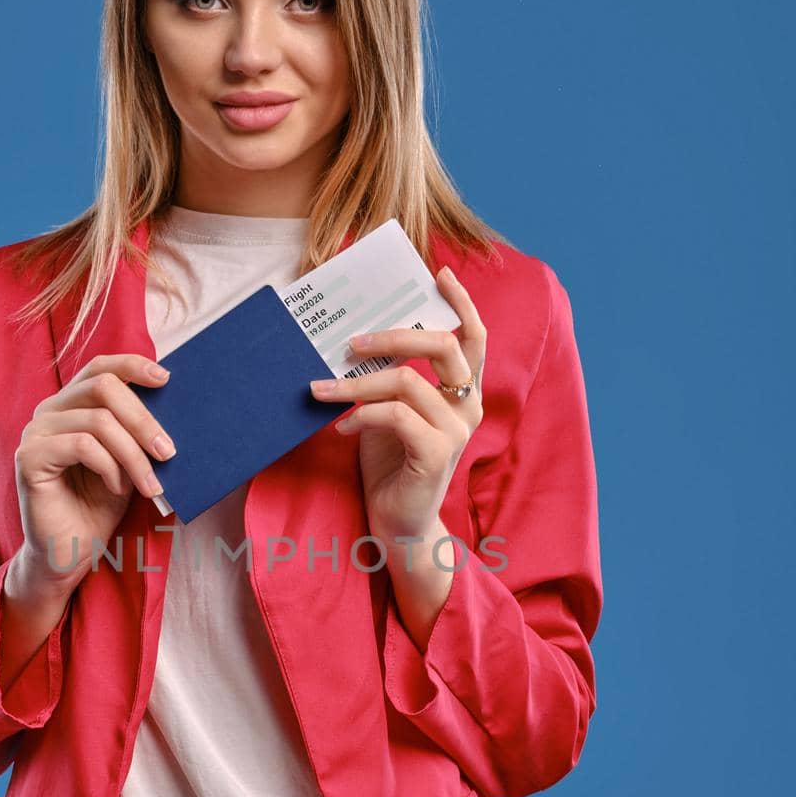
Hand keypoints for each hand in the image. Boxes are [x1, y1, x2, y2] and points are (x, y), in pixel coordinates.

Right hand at [13, 353, 175, 590]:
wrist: (70, 553)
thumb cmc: (98, 506)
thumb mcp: (126, 461)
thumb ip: (136, 431)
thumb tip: (175, 404)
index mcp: (70, 405)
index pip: (99, 367)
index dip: (131, 366)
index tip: (166, 379)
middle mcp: (48, 411)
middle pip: (103, 387)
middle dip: (144, 420)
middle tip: (169, 452)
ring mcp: (35, 432)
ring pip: (98, 421)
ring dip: (133, 455)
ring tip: (149, 485)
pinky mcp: (29, 457)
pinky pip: (83, 446)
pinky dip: (110, 467)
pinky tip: (117, 488)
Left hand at [309, 266, 485, 547]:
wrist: (397, 523)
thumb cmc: (391, 463)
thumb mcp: (391, 411)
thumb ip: (389, 378)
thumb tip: (356, 338)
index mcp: (462, 391)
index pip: (473, 338)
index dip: (461, 303)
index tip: (440, 273)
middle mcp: (468, 405)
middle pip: (442, 346)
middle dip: (392, 336)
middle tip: (351, 341)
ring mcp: (456, 430)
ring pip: (406, 382)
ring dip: (356, 383)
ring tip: (322, 390)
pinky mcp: (437, 454)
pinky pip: (394, 416)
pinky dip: (360, 417)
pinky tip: (340, 428)